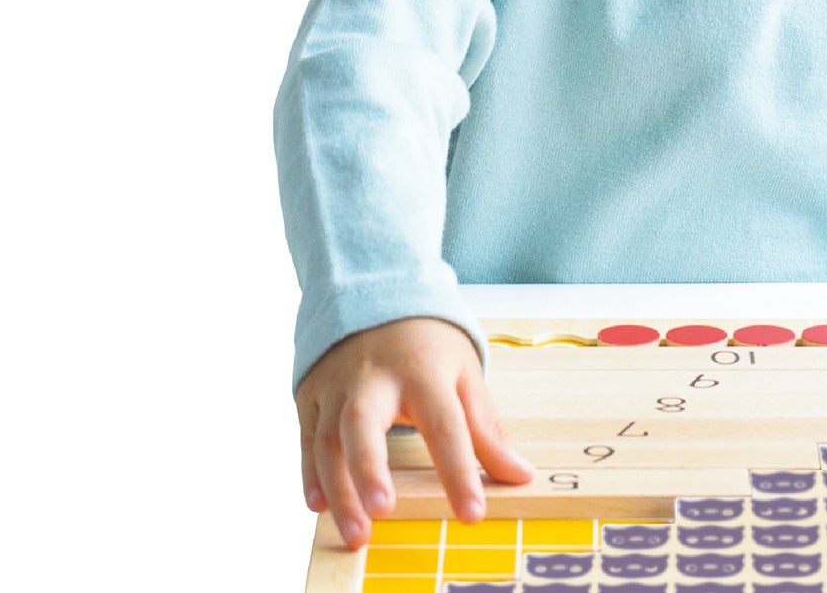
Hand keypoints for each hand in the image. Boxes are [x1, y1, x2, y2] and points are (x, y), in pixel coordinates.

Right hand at [295, 316, 535, 548]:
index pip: (445, 424)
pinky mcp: (311, 395)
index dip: (459, 471)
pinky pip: (306, 438)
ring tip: (356, 532)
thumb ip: (486, 428)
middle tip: (383, 510)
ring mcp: (337, 385)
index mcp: (423, 370)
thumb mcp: (464, 371)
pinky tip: (318, 505)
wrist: (375, 293)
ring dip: (340, 488)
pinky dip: (309, 474)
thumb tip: (520, 476)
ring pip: (328, 438)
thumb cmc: (426, 343)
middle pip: (364, 421)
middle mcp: (374, 377)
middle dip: (371, 468)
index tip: (472, 514)